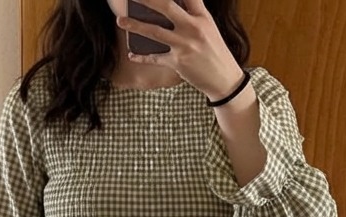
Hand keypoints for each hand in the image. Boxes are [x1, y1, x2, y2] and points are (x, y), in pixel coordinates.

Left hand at [116, 0, 245, 101]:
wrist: (224, 79)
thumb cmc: (214, 52)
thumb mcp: (208, 28)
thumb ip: (193, 14)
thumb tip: (171, 6)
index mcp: (202, 17)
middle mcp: (193, 28)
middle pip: (166, 7)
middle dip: (147, 0)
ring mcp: (185, 45)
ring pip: (155, 32)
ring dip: (135, 26)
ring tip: (121, 21)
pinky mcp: (178, 62)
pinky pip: (155, 57)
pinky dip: (142, 57)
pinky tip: (132, 54)